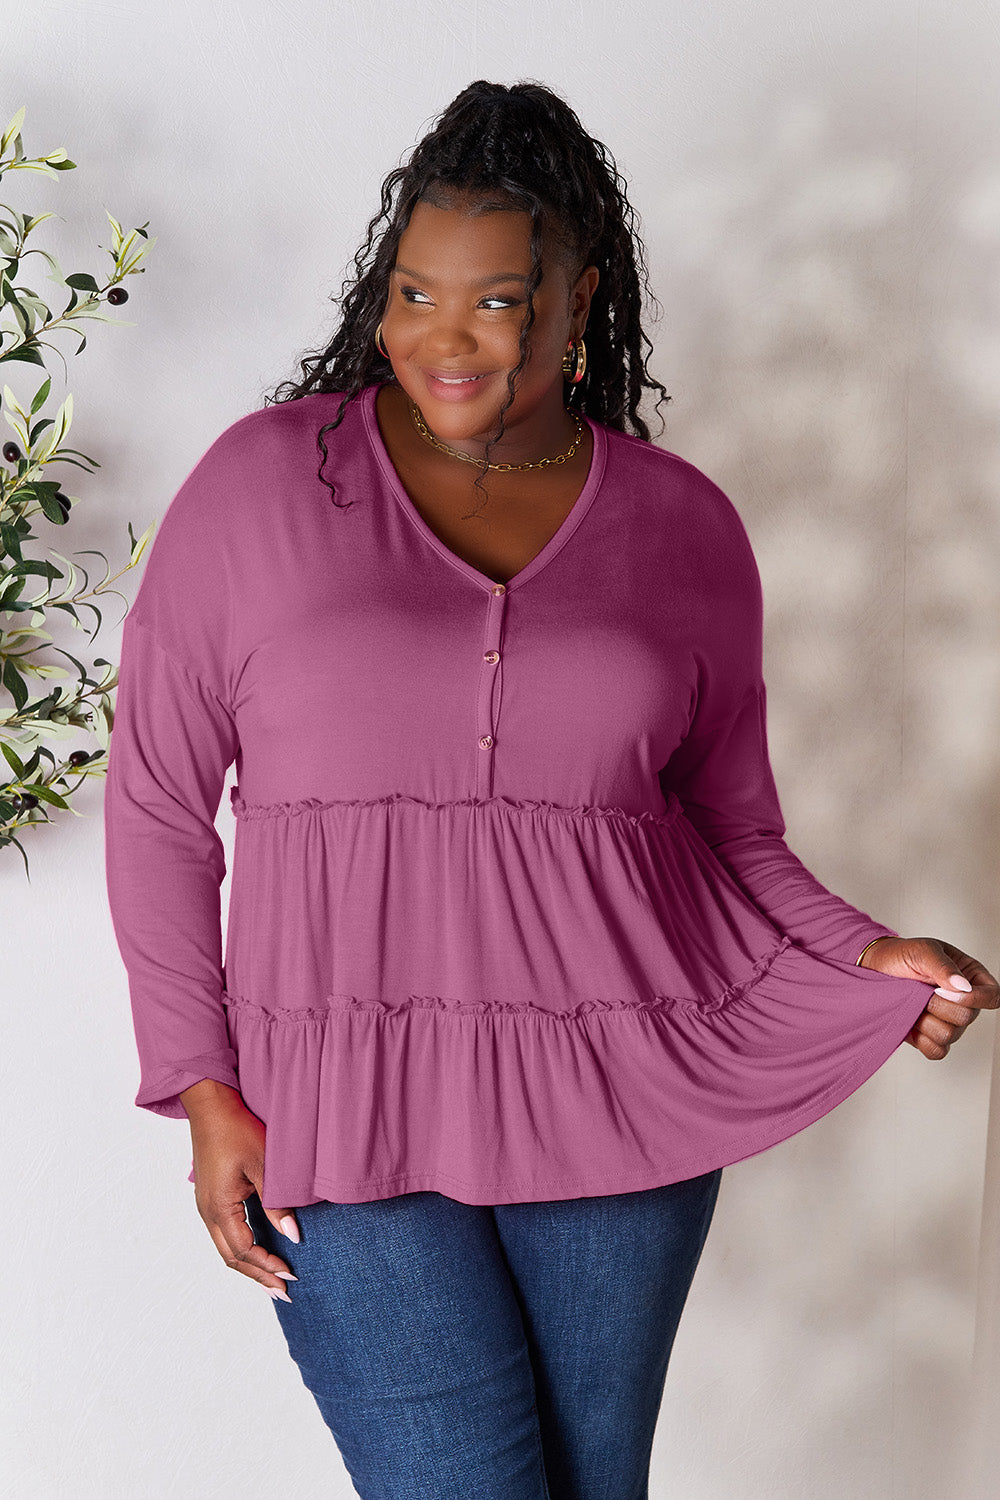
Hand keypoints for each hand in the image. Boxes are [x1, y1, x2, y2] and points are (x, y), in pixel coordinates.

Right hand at [179, 1081, 301, 1300]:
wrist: (212, 1104)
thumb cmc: (236, 1129)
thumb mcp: (263, 1165)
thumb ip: (277, 1203)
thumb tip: (293, 1235)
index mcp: (219, 1207)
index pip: (245, 1251)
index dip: (268, 1266)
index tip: (292, 1275)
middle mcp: (208, 1212)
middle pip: (232, 1258)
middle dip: (258, 1276)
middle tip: (284, 1291)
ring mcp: (206, 1205)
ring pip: (227, 1248)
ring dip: (250, 1265)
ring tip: (273, 1278)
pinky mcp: (211, 1196)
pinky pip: (225, 1233)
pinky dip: (243, 1247)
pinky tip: (259, 1249)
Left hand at [858, 936, 998, 1059]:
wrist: (874, 969)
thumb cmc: (900, 956)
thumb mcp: (922, 951)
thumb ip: (943, 966)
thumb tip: (963, 986)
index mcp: (970, 977)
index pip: (992, 996)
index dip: (975, 998)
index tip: (945, 991)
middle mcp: (964, 1002)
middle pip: (967, 1018)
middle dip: (937, 1004)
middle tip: (921, 990)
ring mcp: (948, 1022)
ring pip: (949, 1035)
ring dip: (925, 1019)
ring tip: (914, 1002)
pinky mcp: (931, 1037)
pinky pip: (936, 1051)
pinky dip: (921, 1038)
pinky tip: (911, 1020)